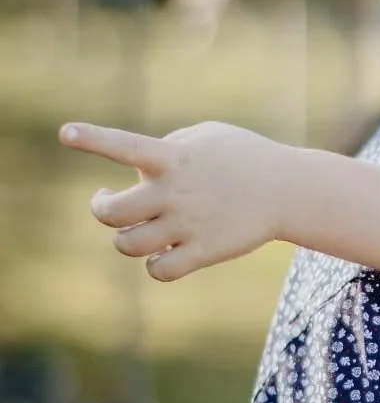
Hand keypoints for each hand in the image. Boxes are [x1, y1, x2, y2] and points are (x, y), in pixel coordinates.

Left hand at [59, 119, 289, 279]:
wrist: (290, 190)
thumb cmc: (245, 157)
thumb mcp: (206, 136)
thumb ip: (167, 147)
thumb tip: (137, 171)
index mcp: (174, 158)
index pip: (125, 146)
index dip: (93, 139)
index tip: (65, 132)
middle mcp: (175, 192)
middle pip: (111, 213)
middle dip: (101, 207)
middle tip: (107, 200)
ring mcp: (188, 225)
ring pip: (128, 245)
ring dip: (125, 238)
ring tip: (135, 229)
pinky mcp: (204, 252)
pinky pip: (159, 271)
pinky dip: (155, 265)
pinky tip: (163, 253)